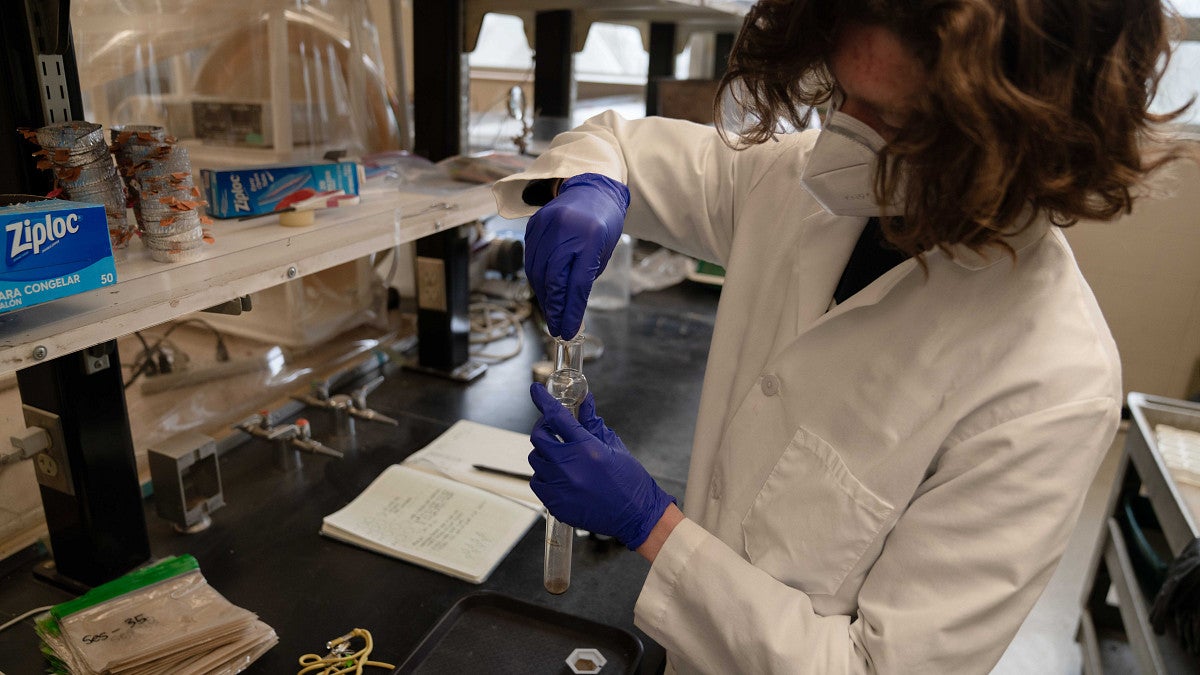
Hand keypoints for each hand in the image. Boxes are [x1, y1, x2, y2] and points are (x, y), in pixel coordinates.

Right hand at [524, 173, 628, 338]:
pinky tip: (544, 291)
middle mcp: (565, 230)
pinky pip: (531, 258)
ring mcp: (546, 225)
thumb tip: (570, 310)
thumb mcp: (603, 251)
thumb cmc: (603, 223)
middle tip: (557, 328)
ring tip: (551, 313)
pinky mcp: (534, 225)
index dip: (570, 311)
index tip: (568, 330)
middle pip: (553, 279)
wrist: (591, 188)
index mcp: (590, 237)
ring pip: (537, 271)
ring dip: (543, 297)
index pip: (576, 283)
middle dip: (554, 309)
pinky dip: (536, 278)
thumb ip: (585, 278)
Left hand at [528, 384, 675, 549]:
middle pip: (539, 437)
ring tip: (561, 456)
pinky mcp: (555, 504)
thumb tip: (584, 401)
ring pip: (536, 459)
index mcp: (586, 448)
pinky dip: (544, 475)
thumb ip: (593, 424)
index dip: (543, 400)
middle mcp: (569, 466)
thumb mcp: (614, 447)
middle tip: (553, 428)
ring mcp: (560, 486)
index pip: (556, 416)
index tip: (536, 390)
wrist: (636, 515)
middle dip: (544, 427)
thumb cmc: (630, 481)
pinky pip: (537, 482)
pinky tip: (559, 476)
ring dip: (545, 453)